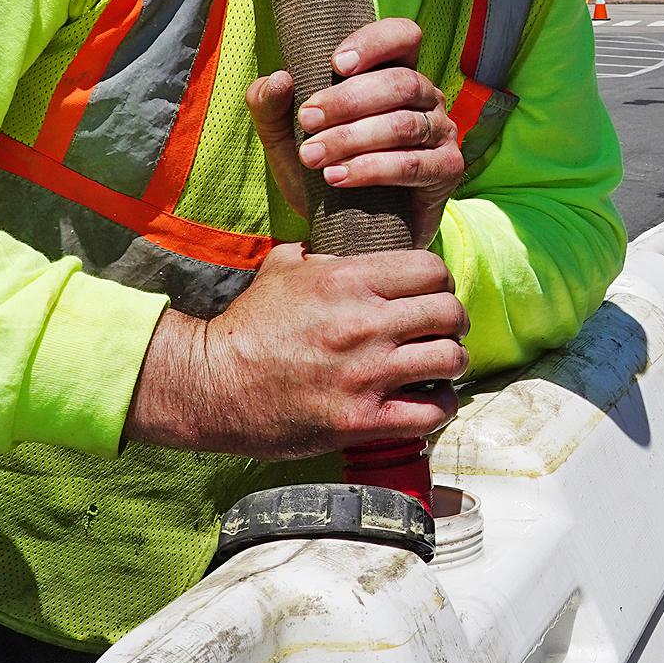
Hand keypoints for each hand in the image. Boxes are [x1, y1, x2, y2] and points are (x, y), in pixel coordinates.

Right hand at [124, 244, 468, 458]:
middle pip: (449, 312)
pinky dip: (440, 405)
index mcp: (348, 280)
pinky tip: (428, 400)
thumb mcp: (279, 271)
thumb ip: (316, 253)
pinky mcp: (361, 420)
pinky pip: (432, 411)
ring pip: (450, 358)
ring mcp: (366, 374)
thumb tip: (330, 242)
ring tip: (437, 366)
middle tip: (442, 331)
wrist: (211, 385)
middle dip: (452, 321)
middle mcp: (364, 323)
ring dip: (450, 362)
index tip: (432, 295)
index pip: (432, 270)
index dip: (440, 282)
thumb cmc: (246, 327)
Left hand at [246, 19, 464, 243]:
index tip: (335, 63)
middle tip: (307, 121)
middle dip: (348, 101)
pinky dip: (372, 169)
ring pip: (403, 124)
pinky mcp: (447, 170)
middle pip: (401, 82)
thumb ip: (270, 107)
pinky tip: (337, 177)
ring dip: (352, 139)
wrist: (349, 233)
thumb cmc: (322, 170)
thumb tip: (279, 79)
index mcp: (395, 72)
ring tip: (312, 156)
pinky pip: (414, 164)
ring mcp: (441, 132)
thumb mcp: (285, 138)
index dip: (375, 43)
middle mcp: (426, 97)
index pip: (403, 36)